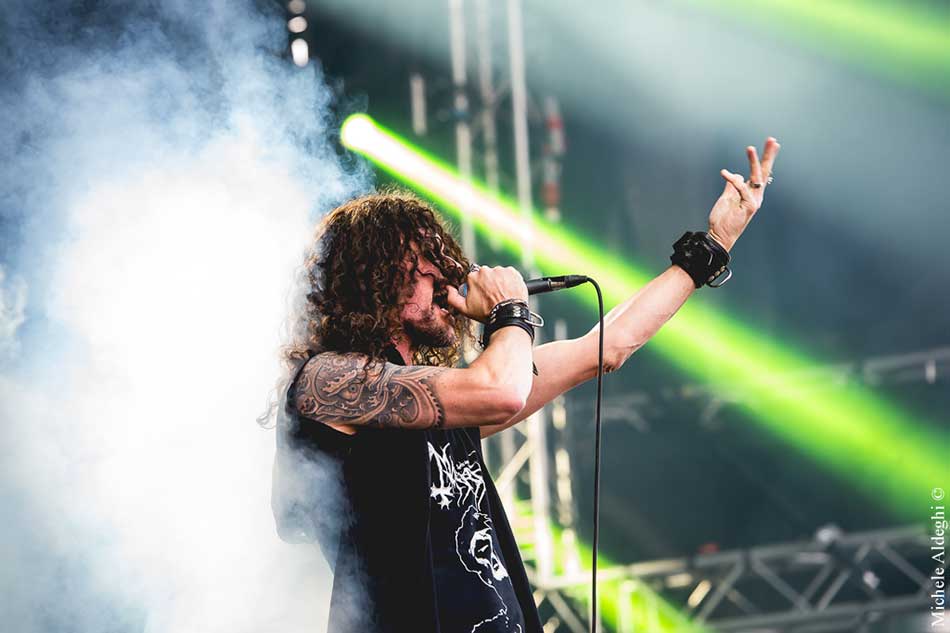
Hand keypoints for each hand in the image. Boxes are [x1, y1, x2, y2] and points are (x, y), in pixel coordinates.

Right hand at [445, 265, 528, 322]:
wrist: (507, 314)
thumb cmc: (487, 313)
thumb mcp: (465, 309)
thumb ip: (452, 298)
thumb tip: (448, 289)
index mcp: (473, 276)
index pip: (474, 279)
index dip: (478, 288)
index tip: (483, 296)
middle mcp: (486, 270)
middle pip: (486, 275)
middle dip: (489, 283)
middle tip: (493, 296)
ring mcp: (500, 270)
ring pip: (498, 274)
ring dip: (500, 282)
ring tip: (502, 295)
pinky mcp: (513, 272)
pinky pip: (509, 274)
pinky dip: (510, 281)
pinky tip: (509, 291)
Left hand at [707, 137, 780, 251]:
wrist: (719, 235)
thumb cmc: (722, 219)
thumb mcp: (726, 198)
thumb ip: (732, 186)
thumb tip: (737, 175)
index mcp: (751, 193)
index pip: (760, 172)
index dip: (765, 158)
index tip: (773, 144)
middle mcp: (756, 195)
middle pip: (764, 172)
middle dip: (768, 155)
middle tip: (773, 140)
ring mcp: (754, 201)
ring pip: (756, 177)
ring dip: (753, 161)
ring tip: (750, 148)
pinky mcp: (749, 206)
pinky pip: (742, 188)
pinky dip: (734, 180)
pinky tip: (725, 173)